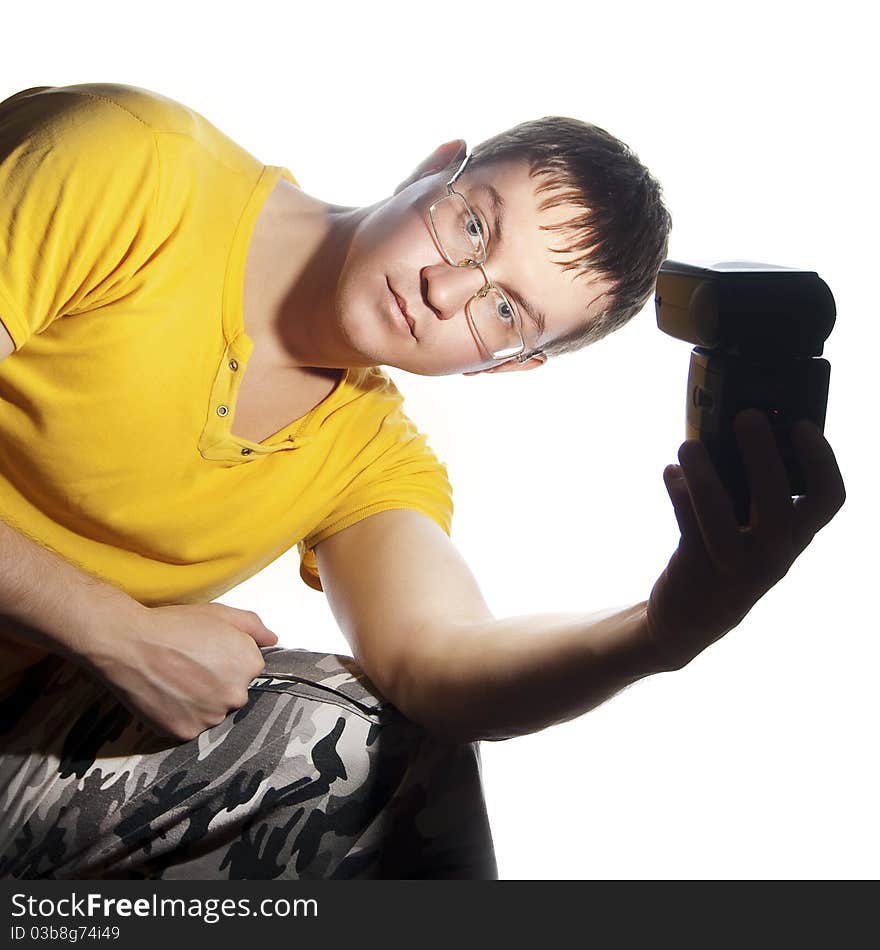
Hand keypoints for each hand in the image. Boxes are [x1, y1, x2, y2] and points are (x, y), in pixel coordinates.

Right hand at [83, 602, 278, 741]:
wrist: (128, 643)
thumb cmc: (173, 625)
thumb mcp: (220, 614)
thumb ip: (253, 627)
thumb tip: (272, 640)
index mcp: (249, 665)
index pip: (248, 669)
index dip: (226, 659)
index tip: (206, 652)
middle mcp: (236, 695)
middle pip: (232, 693)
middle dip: (216, 682)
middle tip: (188, 666)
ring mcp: (210, 717)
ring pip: (212, 712)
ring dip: (200, 701)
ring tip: (175, 679)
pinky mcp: (185, 732)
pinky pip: (189, 726)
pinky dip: (180, 715)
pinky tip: (166, 695)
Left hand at [645, 409, 845, 671]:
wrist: (686, 622)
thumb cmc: (722, 558)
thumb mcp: (748, 531)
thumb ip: (747, 491)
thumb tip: (726, 430)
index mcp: (793, 538)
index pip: (828, 500)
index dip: (821, 461)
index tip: (801, 426)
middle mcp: (773, 555)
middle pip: (779, 504)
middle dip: (762, 457)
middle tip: (746, 417)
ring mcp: (735, 567)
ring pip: (722, 516)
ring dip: (704, 475)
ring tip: (689, 444)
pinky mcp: (697, 572)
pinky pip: (687, 527)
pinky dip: (678, 493)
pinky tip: (671, 473)